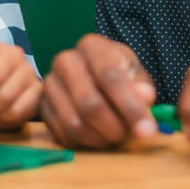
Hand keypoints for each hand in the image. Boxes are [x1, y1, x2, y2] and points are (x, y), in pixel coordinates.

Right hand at [40, 34, 158, 147]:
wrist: (91, 73)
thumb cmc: (117, 71)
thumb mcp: (135, 73)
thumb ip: (142, 85)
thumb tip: (144, 96)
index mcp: (91, 46)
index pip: (109, 78)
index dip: (130, 107)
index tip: (147, 130)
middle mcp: (65, 61)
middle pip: (89, 104)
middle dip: (115, 127)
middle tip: (129, 135)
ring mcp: (50, 84)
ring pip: (74, 124)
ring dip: (100, 138)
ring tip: (115, 135)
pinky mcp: (42, 106)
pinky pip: (62, 134)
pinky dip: (85, 142)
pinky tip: (98, 135)